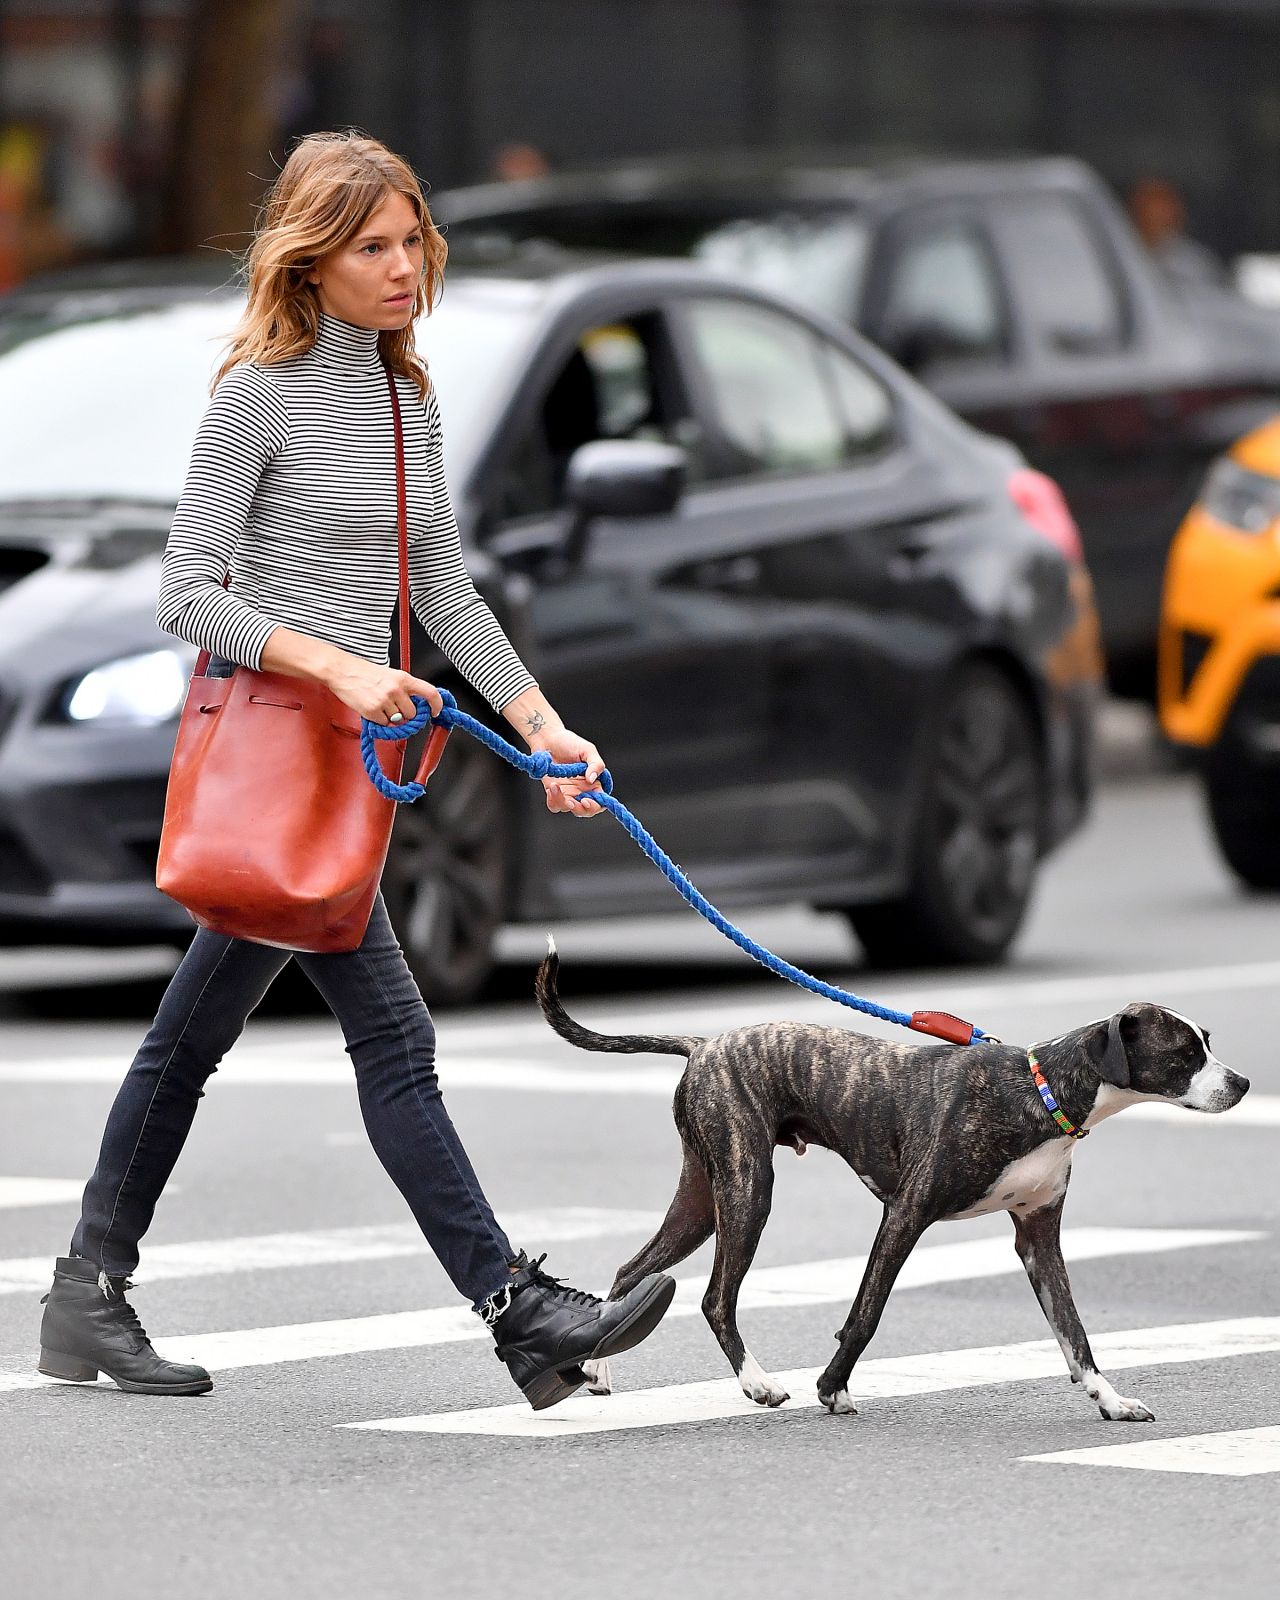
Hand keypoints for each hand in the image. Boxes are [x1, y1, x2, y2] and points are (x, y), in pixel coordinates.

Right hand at [325, 654, 443, 724]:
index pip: (430, 693)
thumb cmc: (365, 673)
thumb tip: (418, 706)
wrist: (342, 671)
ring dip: (390, 717)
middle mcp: (396, 689)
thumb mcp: (390, 675)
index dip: (437, 705)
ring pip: (398, 721)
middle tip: (392, 706)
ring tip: (378, 703)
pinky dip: (378, 720)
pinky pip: (384, 725)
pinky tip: (371, 708)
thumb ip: (405, 688)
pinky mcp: (372, 711)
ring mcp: (384, 701)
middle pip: (412, 714)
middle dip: (404, 713)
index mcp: (404, 678)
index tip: (436, 711)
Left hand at [529, 728, 606, 816]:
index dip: (596, 805)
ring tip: (556, 786)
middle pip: (586, 810)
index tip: (587, 800)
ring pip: (568, 808)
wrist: (547, 738)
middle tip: (571, 802)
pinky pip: (554, 805)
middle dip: (580, 810)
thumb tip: (592, 779)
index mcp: (594, 782)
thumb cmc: (569, 742)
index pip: (600, 801)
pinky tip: (552, 787)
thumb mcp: (587, 750)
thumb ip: (596, 764)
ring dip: (562, 801)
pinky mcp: (553, 791)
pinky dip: (553, 800)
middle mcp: (582, 790)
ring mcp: (567, 792)